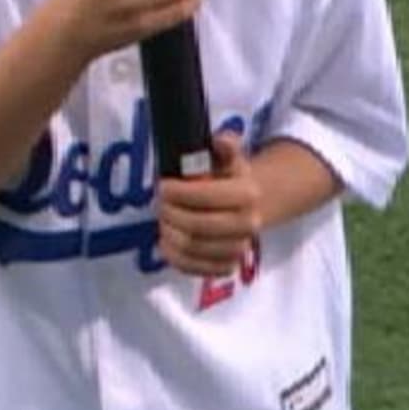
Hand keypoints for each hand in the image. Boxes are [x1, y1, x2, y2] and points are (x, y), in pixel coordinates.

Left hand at [156, 134, 260, 276]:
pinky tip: (166, 243)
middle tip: (159, 204)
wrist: (249, 206)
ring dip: (170, 233)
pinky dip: (175, 257)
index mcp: (248, 194)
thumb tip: (221, 140)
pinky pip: (196, 269)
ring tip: (164, 220)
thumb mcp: (228, 157)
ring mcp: (238, 248)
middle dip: (171, 214)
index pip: (208, 196)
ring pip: (193, 248)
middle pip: (198, 225)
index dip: (180, 192)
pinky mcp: (227, 266)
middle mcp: (248, 224)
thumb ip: (225, 145)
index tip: (163, 186)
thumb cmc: (229, 179)